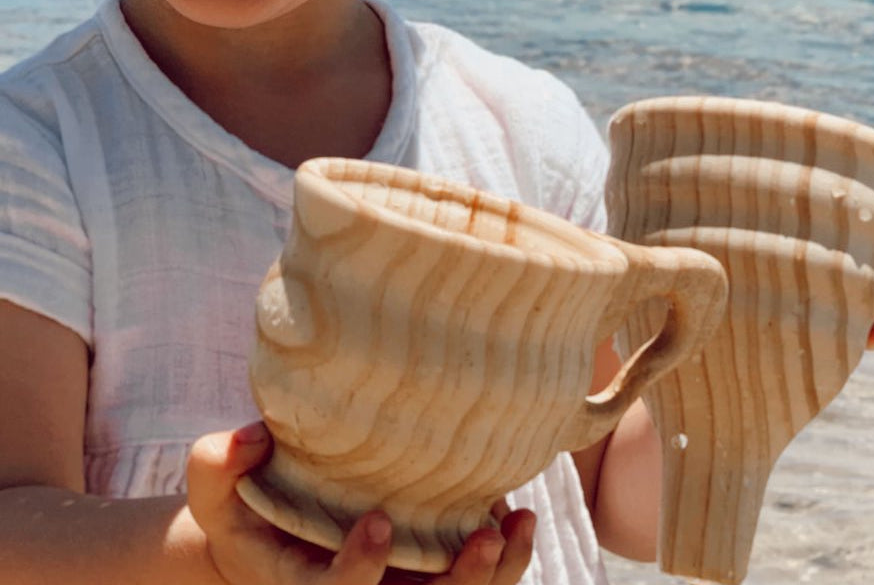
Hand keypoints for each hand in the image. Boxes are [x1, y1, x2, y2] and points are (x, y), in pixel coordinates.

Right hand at [187, 423, 535, 584]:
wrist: (269, 531)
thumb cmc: (243, 502)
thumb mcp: (216, 486)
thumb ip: (218, 462)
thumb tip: (251, 438)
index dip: (357, 572)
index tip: (379, 521)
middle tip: (484, 536)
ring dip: (493, 576)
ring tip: (521, 524)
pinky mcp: (421, 577)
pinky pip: (468, 582)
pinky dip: (499, 561)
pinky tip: (516, 517)